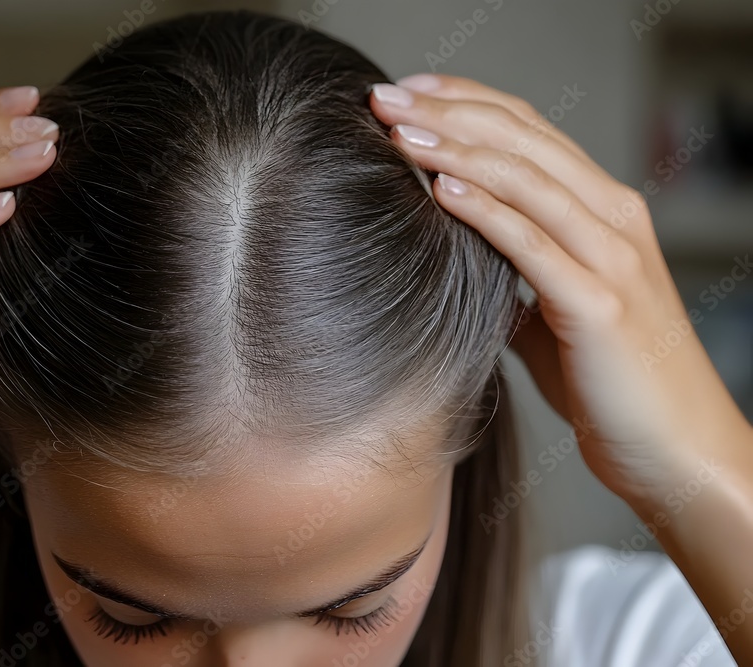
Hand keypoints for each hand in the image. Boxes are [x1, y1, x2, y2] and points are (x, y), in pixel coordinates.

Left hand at [368, 74, 751, 504]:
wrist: (674, 450)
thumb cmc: (611, 383)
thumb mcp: (556, 313)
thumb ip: (518, 275)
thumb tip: (464, 257)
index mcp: (603, 212)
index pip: (530, 133)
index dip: (467, 103)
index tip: (406, 93)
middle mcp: (613, 218)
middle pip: (523, 140)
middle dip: (449, 111)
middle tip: (384, 96)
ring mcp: (612, 257)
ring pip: (527, 179)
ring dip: (456, 148)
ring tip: (397, 130)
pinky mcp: (600, 303)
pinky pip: (532, 243)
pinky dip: (485, 210)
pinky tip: (440, 188)